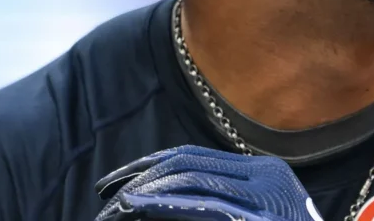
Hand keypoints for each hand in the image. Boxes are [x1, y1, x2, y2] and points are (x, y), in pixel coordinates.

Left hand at [93, 145, 323, 220]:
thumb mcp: (256, 220)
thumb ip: (226, 208)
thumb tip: (171, 203)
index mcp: (265, 174)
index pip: (196, 158)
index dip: (152, 166)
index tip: (119, 181)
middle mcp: (268, 176)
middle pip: (188, 163)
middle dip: (141, 177)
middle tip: (105, 193)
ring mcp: (268, 196)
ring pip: (189, 180)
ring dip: (144, 193)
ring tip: (113, 206)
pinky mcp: (262, 215)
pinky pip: (204, 204)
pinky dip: (165, 205)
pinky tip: (137, 208)